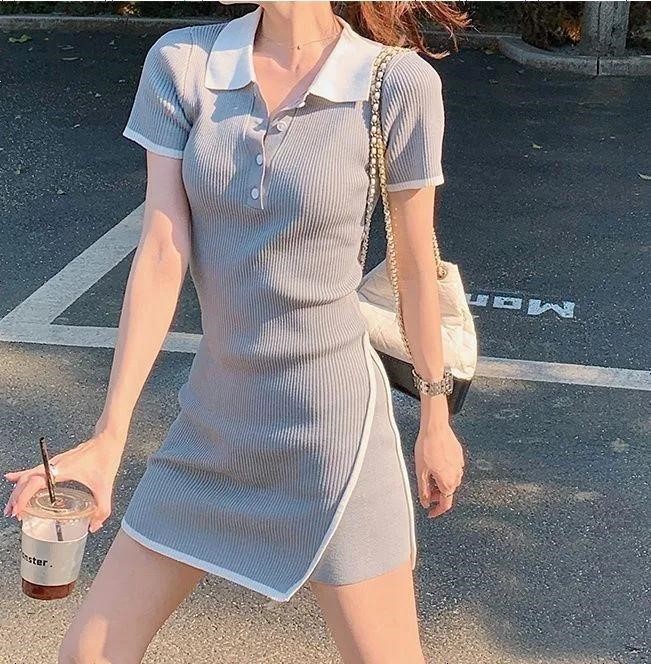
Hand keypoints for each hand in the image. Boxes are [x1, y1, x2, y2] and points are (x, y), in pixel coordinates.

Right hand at [3, 432, 124, 532]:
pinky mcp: (58, 462)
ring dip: (19, 490)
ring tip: (13, 506)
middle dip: (16, 498)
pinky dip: (23, 476)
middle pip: (26, 480)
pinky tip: (13, 479)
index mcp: (62, 470)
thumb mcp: (105, 486)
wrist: (108, 438)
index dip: (23, 497)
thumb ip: (102, 508)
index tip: (17, 511)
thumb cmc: (105, 457)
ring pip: (29, 475)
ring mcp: (55, 462)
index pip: (34, 482)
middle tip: (13, 514)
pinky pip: (36, 470)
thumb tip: (94, 526)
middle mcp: (54, 465)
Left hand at [414, 423, 464, 517]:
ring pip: (450, 481)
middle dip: (436, 494)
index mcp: (447, 482)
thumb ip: (423, 491)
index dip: (437, 511)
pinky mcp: (459, 456)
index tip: (430, 513)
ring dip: (440, 483)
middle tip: (425, 489)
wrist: (435, 428)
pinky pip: (452, 469)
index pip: (445, 504)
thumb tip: (425, 504)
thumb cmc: (426, 448)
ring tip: (428, 473)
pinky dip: (444, 471)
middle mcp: (457, 476)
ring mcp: (459, 466)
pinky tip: (435, 463)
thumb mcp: (420, 472)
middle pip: (447, 492)